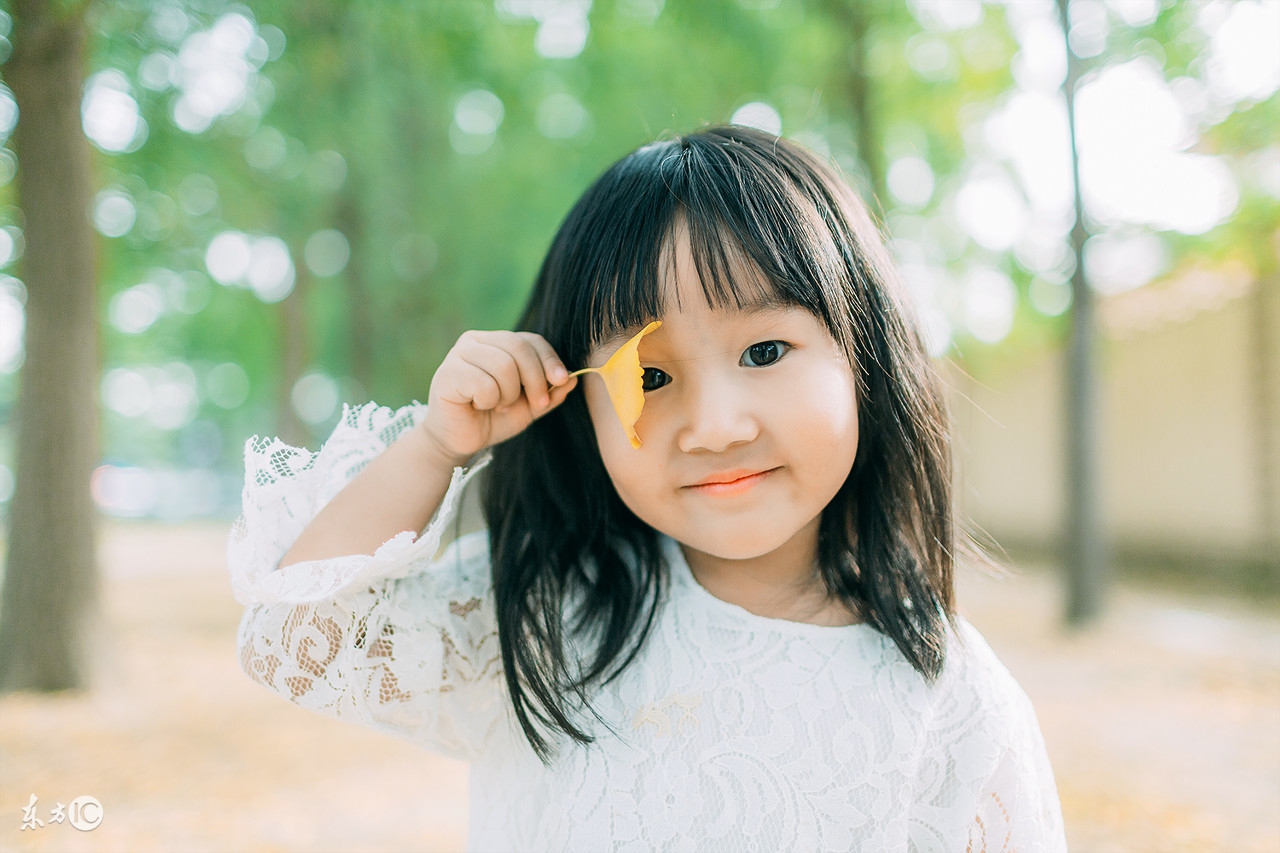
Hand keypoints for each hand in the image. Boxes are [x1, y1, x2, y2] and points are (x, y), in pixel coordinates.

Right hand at [420, 330, 576, 465]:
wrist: (459, 441)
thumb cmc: (493, 419)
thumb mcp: (529, 407)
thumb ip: (550, 393)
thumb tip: (573, 378)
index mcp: (496, 341)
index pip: (531, 340)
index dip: (550, 360)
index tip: (561, 381)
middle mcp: (476, 341)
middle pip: (520, 349)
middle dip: (535, 380)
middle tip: (535, 404)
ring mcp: (458, 354)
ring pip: (503, 366)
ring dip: (509, 395)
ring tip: (499, 405)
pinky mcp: (447, 373)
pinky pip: (483, 383)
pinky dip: (488, 401)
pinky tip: (478, 405)